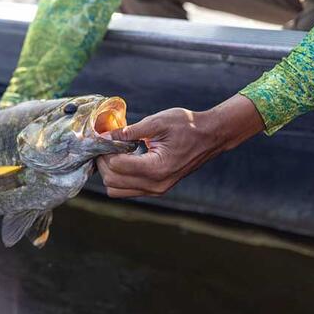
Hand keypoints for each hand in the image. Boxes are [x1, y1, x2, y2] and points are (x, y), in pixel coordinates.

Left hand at [97, 94, 263, 197]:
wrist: (210, 136)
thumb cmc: (187, 126)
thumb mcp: (158, 122)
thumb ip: (130, 131)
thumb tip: (106, 136)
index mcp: (157, 168)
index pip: (116, 166)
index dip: (105, 152)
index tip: (104, 137)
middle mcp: (156, 185)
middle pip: (112, 182)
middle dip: (103, 163)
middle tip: (105, 144)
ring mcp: (157, 190)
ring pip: (116, 190)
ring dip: (109, 172)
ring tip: (113, 152)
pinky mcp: (156, 189)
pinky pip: (127, 190)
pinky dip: (118, 177)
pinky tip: (123, 158)